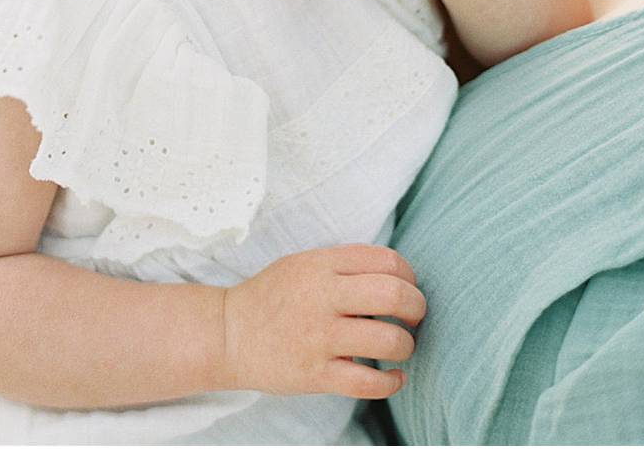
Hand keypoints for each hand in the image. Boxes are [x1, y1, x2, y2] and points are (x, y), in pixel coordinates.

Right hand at [220, 245, 425, 398]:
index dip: (409, 276)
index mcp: (323, 265)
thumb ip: (346, 265)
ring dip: (406, 345)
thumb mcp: (305, 264)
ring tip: (402, 347)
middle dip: (417, 307)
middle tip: (414, 317)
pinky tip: (394, 378)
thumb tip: (398, 277)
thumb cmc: (272, 297)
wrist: (225, 334)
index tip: (408, 288)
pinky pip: (367, 382)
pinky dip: (391, 383)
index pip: (387, 261)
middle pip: (394, 295)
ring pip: (387, 340)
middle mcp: (322, 298)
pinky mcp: (314, 374)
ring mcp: (318, 337)